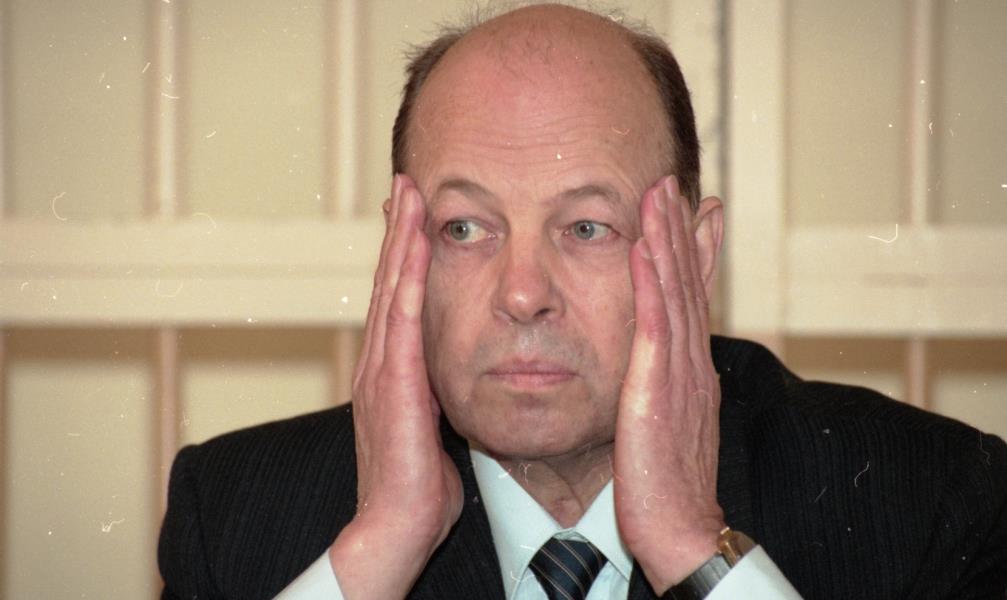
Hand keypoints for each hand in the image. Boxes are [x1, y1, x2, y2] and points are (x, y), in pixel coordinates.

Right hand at [328, 175, 462, 598]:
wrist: (396, 528)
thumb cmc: (420, 487)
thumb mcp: (432, 428)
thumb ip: (437, 395)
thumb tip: (452, 378)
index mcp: (393, 372)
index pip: (399, 300)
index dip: (405, 255)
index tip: (417, 215)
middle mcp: (382, 362)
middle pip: (388, 282)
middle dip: (398, 231)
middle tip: (405, 184)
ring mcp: (382, 371)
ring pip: (390, 290)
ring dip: (399, 240)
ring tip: (408, 195)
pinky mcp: (394, 385)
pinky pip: (402, 320)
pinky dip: (404, 279)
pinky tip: (414, 247)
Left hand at [614, 175, 724, 593]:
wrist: (679, 528)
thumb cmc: (664, 486)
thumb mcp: (663, 426)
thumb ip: (661, 391)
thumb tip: (657, 372)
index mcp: (690, 372)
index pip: (691, 300)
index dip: (691, 253)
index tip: (689, 213)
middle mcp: (691, 364)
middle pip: (687, 285)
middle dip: (681, 231)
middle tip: (675, 184)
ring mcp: (679, 374)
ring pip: (675, 293)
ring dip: (667, 240)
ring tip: (660, 194)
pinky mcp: (658, 389)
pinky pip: (654, 325)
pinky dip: (652, 282)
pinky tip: (644, 248)